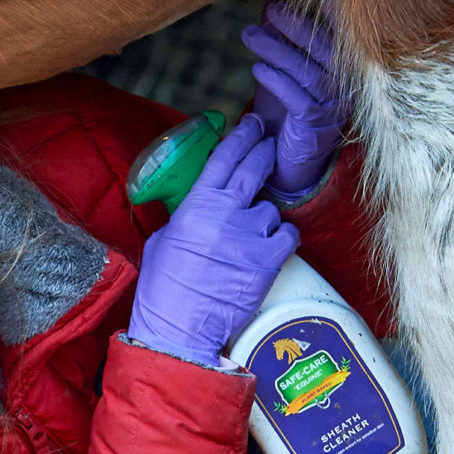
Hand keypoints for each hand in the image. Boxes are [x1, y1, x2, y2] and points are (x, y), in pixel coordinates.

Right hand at [129, 115, 299, 363]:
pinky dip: (283, 239)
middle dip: (264, 152)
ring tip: (251, 237)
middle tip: (270, 146)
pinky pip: (289, 235)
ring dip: (266, 218)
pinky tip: (273, 247)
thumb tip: (199, 206)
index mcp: (195, 205)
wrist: (180, 329)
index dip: (242, 136)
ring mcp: (250, 236)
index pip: (224, 157)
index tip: (253, 124)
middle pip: (254, 168)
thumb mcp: (164, 240)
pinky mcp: (269, 261)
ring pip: (271, 210)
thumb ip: (186, 216)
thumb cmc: (164, 289)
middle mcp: (225, 214)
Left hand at [243, 0, 351, 198]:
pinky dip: (276, 82)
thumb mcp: (287, 71)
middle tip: (270, 10)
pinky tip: (257, 69)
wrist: (292, 159)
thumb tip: (269, 5)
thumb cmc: (290, 110)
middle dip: (295, 26)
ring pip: (307, 73)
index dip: (333, 15)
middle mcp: (345, 87)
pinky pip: (296, 99)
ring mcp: (333, 107)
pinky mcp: (314, 125)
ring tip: (249, 36)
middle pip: (323, 50)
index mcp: (344, 70)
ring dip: (276, 51)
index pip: (342, 37)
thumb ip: (283, 42)